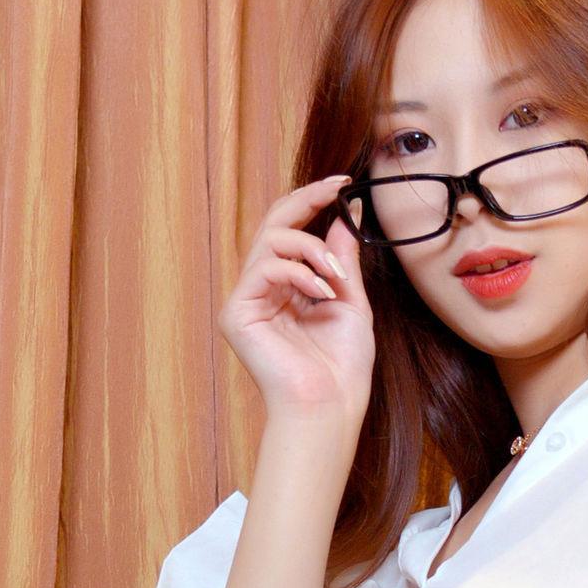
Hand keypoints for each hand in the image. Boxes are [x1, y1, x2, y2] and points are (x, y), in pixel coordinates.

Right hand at [217, 175, 373, 426]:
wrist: (330, 405)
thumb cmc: (342, 365)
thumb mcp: (351, 298)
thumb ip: (342, 256)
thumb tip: (347, 211)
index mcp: (287, 286)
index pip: (291, 230)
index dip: (312, 201)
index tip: (342, 183)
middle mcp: (262, 289)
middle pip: (273, 224)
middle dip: (306, 201)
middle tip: (336, 188)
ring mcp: (247, 300)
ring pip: (270, 241)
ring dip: (312, 249)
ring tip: (337, 276)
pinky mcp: (237, 313)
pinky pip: (264, 268)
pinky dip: (298, 272)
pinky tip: (322, 292)